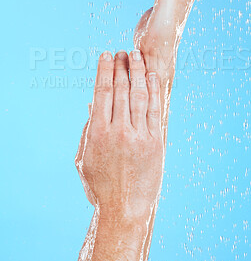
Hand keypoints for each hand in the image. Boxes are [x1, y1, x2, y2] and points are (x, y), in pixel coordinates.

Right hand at [75, 50, 163, 222]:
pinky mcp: (156, 142)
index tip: (106, 55)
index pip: (102, 92)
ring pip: (139, 95)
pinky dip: (154, 90)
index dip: (104, 71)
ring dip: (138, 72)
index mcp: (98, 133)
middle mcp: (119, 130)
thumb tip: (91, 105)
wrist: (125, 208)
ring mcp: (139, 135)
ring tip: (136, 56)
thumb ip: (88, 129)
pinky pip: (155, 110)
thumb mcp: (84, 158)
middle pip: (121, 89)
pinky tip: (152, 76)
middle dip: (122, 67)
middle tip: (123, 52)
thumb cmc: (100, 185)